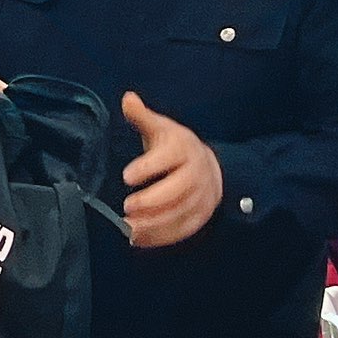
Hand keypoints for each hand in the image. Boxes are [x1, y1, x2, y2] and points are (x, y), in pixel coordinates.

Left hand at [120, 92, 223, 247]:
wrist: (211, 168)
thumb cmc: (175, 147)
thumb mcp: (161, 128)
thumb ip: (142, 116)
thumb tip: (127, 98)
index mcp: (183, 147)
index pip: (168, 157)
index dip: (148, 167)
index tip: (126, 176)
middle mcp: (196, 172)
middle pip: (178, 190)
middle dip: (152, 201)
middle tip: (127, 207)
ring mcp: (202, 196)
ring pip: (180, 213)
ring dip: (154, 224)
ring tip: (128, 227)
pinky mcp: (201, 215)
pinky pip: (183, 230)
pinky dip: (161, 237)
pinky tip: (139, 239)